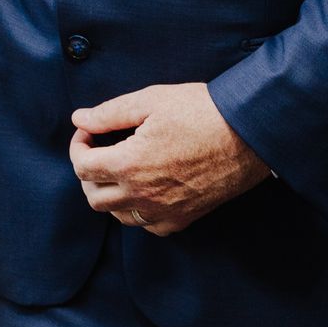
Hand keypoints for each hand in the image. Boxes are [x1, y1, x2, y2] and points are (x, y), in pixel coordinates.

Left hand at [70, 82, 269, 237]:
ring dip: (110, 193)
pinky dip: (138, 211)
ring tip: (119, 169)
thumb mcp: (151, 100)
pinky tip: (144, 190)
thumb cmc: (201, 111)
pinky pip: (148, 226)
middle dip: (88, 172)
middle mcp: (142, 194)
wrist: (248, 132)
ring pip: (118, 215)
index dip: (78, 146)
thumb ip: (109, 113)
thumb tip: (80, 118)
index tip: (89, 132)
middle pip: (94, 196)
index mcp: (130, 164)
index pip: (83, 167)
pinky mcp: (184, 217)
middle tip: (99, 150)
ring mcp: (164, 211)